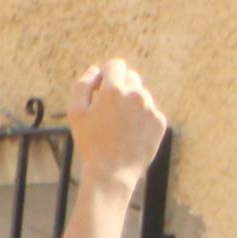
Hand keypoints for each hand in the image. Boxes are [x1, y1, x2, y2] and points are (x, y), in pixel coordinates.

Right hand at [68, 58, 168, 189]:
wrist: (112, 173)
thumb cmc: (90, 143)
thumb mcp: (76, 113)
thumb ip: (82, 85)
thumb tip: (95, 69)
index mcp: (114, 89)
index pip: (116, 65)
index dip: (107, 74)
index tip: (102, 88)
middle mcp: (136, 94)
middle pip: (131, 77)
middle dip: (121, 87)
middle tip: (110, 110)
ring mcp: (151, 108)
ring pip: (142, 95)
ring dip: (131, 104)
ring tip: (120, 127)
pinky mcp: (160, 122)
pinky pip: (150, 112)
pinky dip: (141, 119)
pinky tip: (130, 135)